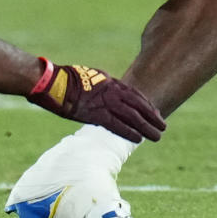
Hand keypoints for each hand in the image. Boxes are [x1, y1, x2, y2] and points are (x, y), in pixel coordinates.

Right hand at [27, 59, 165, 143]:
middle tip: (163, 127)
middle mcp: (112, 91)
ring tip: (157, 136)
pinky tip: (138, 139)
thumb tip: (108, 93)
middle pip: (138, 105)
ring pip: (132, 116)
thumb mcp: (90, 77)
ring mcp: (105, 102)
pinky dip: (129, 132)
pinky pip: (117, 125)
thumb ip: (102, 86)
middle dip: (152, 117)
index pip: (135, 94)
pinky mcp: (96, 114)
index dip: (147, 105)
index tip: (156, 113)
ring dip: (146, 127)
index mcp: (110, 81)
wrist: (53, 82)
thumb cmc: (67, 80)